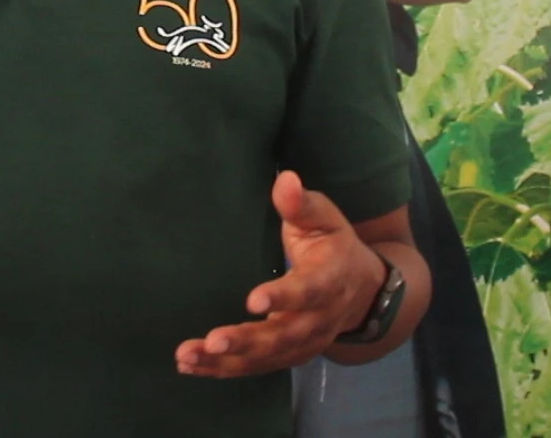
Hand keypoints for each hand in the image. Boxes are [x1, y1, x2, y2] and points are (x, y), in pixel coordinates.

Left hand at [174, 172, 384, 377]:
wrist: (362, 289)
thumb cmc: (333, 244)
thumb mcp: (325, 218)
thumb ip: (301, 204)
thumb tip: (286, 180)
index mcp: (330, 280)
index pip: (307, 291)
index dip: (283, 297)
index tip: (253, 300)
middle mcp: (319, 318)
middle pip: (284, 336)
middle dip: (246, 341)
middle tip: (212, 341)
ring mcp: (305, 342)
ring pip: (267, 357)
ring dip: (227, 362)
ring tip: (188, 357)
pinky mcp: (289, 355)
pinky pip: (258, 367)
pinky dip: (225, 370)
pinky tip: (192, 366)